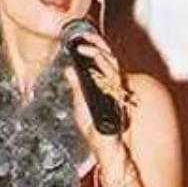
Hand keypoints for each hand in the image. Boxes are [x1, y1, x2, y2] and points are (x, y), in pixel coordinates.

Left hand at [63, 28, 127, 148]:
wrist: (108, 149)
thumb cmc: (98, 133)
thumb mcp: (81, 108)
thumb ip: (77, 89)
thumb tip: (69, 71)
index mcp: (105, 86)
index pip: (102, 60)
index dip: (94, 46)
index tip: (82, 38)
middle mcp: (113, 86)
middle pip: (108, 57)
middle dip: (97, 44)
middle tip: (84, 36)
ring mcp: (117, 91)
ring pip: (112, 65)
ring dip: (98, 53)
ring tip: (85, 47)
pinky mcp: (118, 97)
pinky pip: (114, 79)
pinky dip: (104, 68)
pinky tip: (95, 62)